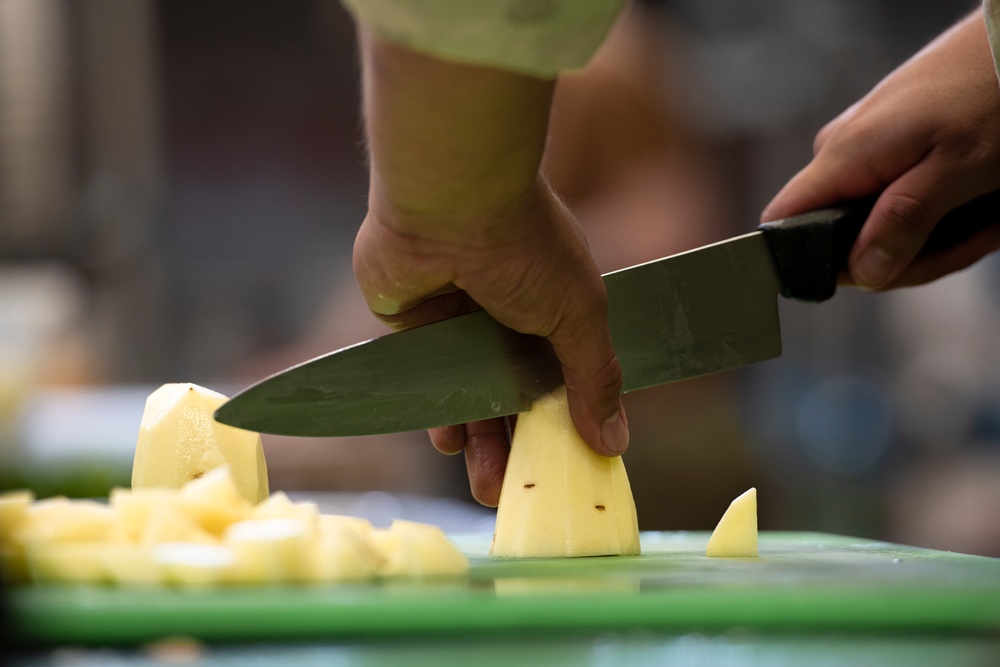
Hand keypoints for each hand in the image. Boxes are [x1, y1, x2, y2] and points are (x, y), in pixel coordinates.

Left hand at [354, 31, 626, 506]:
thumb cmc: (524, 246)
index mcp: (552, 309)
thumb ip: (595, 378)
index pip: (560, 379)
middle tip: (513, 491)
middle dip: (513, 447)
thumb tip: (616, 441)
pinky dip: (435, 412)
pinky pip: (425, 380)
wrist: (449, 201)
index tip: (564, 467)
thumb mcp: (578, 313)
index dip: (562, 424)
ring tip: (486, 482)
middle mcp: (505, 318)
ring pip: (467, 397)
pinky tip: (447, 442)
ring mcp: (457, 322)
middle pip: (510, 398)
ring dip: (476, 442)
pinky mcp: (412, 324)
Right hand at [762, 10, 999, 288]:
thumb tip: (860, 273)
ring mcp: (863, 151)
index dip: (813, 262)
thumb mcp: (958, 168)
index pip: (783, 223)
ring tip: (983, 220)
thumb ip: (903, 222)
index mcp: (844, 157)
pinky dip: (936, 213)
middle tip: (970, 242)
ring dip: (934, 239)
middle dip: (910, 257)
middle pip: (843, 240)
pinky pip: (895, 201)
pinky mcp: (886, 148)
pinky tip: (973, 205)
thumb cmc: (992, 89)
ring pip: (877, 226)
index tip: (877, 273)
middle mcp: (841, 154)